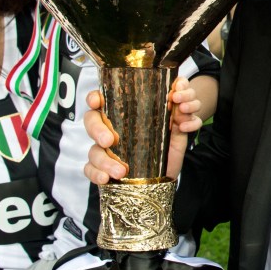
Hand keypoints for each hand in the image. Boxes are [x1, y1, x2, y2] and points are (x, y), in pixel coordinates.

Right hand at [83, 76, 201, 184]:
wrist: (167, 174)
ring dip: (104, 161)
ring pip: (93, 150)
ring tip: (121, 170)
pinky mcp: (103, 170)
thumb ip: (179, 111)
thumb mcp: (175, 128)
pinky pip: (90, 171)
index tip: (96, 102)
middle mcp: (110, 130)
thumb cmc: (166, 146)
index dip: (94, 98)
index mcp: (123, 115)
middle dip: (97, 130)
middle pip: (92, 122)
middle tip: (109, 140)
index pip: (102, 100)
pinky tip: (106, 178)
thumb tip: (180, 90)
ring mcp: (105, 150)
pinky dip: (96, 175)